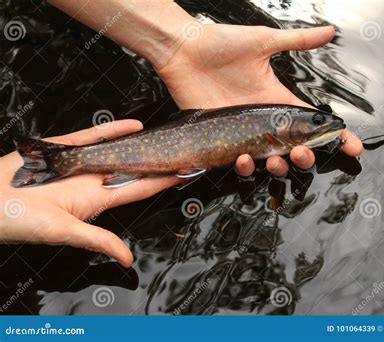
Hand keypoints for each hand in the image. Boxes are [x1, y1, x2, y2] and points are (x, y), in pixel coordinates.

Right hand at [0, 120, 181, 266]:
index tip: (186, 173)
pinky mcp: (62, 149)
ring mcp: (79, 164)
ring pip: (117, 150)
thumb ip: (97, 240)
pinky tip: (134, 126)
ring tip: (165, 136)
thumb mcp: (62, 232)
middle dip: (157, 161)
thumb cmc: (18, 221)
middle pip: (133, 168)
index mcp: (96, 200)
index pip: (138, 189)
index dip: (162, 182)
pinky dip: (113, 130)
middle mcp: (92, 181)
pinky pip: (93, 136)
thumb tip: (126, 259)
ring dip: (140, 144)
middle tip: (183, 150)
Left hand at [153, 23, 362, 176]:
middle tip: (303, 153)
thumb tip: (330, 31)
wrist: (184, 50)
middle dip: (306, 156)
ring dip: (278, 166)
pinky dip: (244, 164)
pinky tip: (245, 157)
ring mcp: (242, 132)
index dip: (334, 136)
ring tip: (278, 160)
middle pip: (294, 148)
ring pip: (268, 160)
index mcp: (277, 100)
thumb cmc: (220, 44)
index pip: (312, 122)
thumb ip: (298, 41)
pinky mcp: (221, 138)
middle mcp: (263, 121)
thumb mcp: (264, 41)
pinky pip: (237, 160)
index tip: (353, 147)